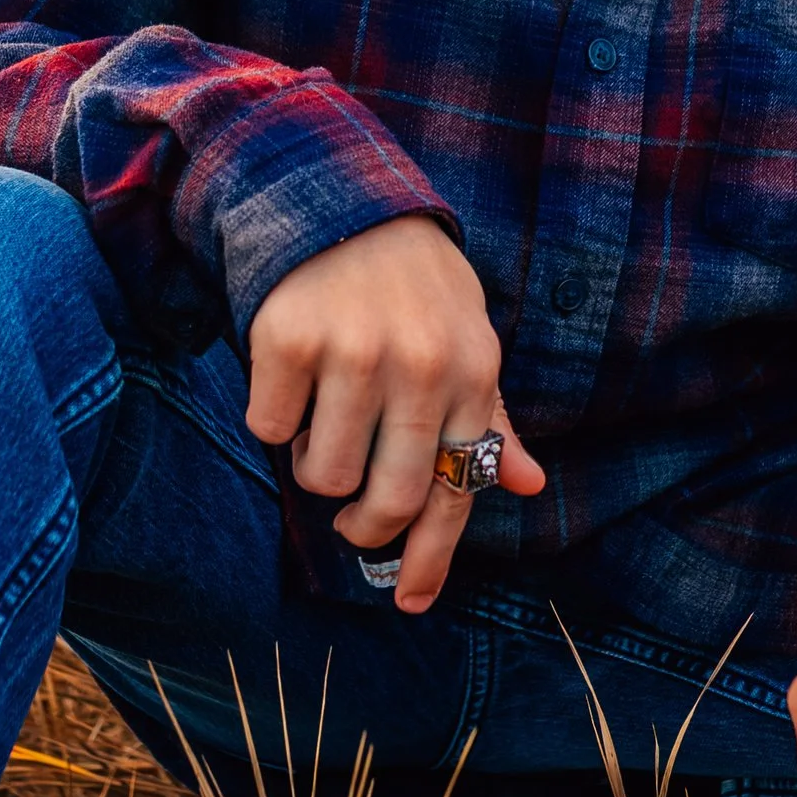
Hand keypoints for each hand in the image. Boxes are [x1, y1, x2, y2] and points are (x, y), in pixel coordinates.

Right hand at [245, 217, 545, 613]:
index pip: (459, 486)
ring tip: (325, 417)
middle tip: (352, 519)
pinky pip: (271, 430)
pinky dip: (274, 415)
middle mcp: (419, 366)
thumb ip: (489, 416)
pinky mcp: (288, 341)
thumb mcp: (466, 337)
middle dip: (365, 526)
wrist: (337, 196)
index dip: (430, 554)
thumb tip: (525, 483)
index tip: (409, 600)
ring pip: (325, 474)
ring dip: (318, 463)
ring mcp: (352, 354)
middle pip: (388, 498)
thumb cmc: (411, 283)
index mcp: (472, 371)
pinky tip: (291, 377)